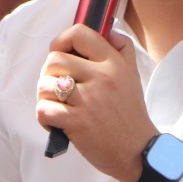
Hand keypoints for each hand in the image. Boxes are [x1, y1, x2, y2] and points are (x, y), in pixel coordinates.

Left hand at [36, 23, 158, 181]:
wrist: (138, 151)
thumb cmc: (130, 114)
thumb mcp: (133, 75)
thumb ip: (122, 49)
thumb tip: (108, 30)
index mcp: (114, 63)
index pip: (80, 33)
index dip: (61, 41)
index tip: (61, 52)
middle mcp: (102, 78)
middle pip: (54, 60)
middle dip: (48, 73)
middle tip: (57, 86)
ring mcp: (89, 100)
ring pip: (45, 84)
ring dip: (44, 96)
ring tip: (56, 105)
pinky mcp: (78, 122)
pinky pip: (44, 109)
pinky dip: (44, 116)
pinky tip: (55, 121)